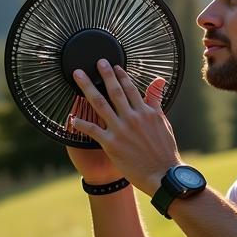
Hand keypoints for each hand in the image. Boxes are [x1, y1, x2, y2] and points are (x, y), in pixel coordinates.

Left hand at [68, 59, 180, 195]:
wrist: (163, 174)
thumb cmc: (165, 150)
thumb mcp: (163, 122)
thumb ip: (156, 100)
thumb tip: (159, 80)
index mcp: (146, 112)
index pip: (131, 88)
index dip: (121, 76)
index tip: (113, 66)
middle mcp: (132, 117)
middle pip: (114, 91)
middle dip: (104, 74)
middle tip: (96, 62)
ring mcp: (121, 130)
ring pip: (100, 104)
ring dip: (87, 88)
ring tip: (78, 75)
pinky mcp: (111, 144)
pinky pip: (92, 130)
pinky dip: (80, 123)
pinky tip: (71, 117)